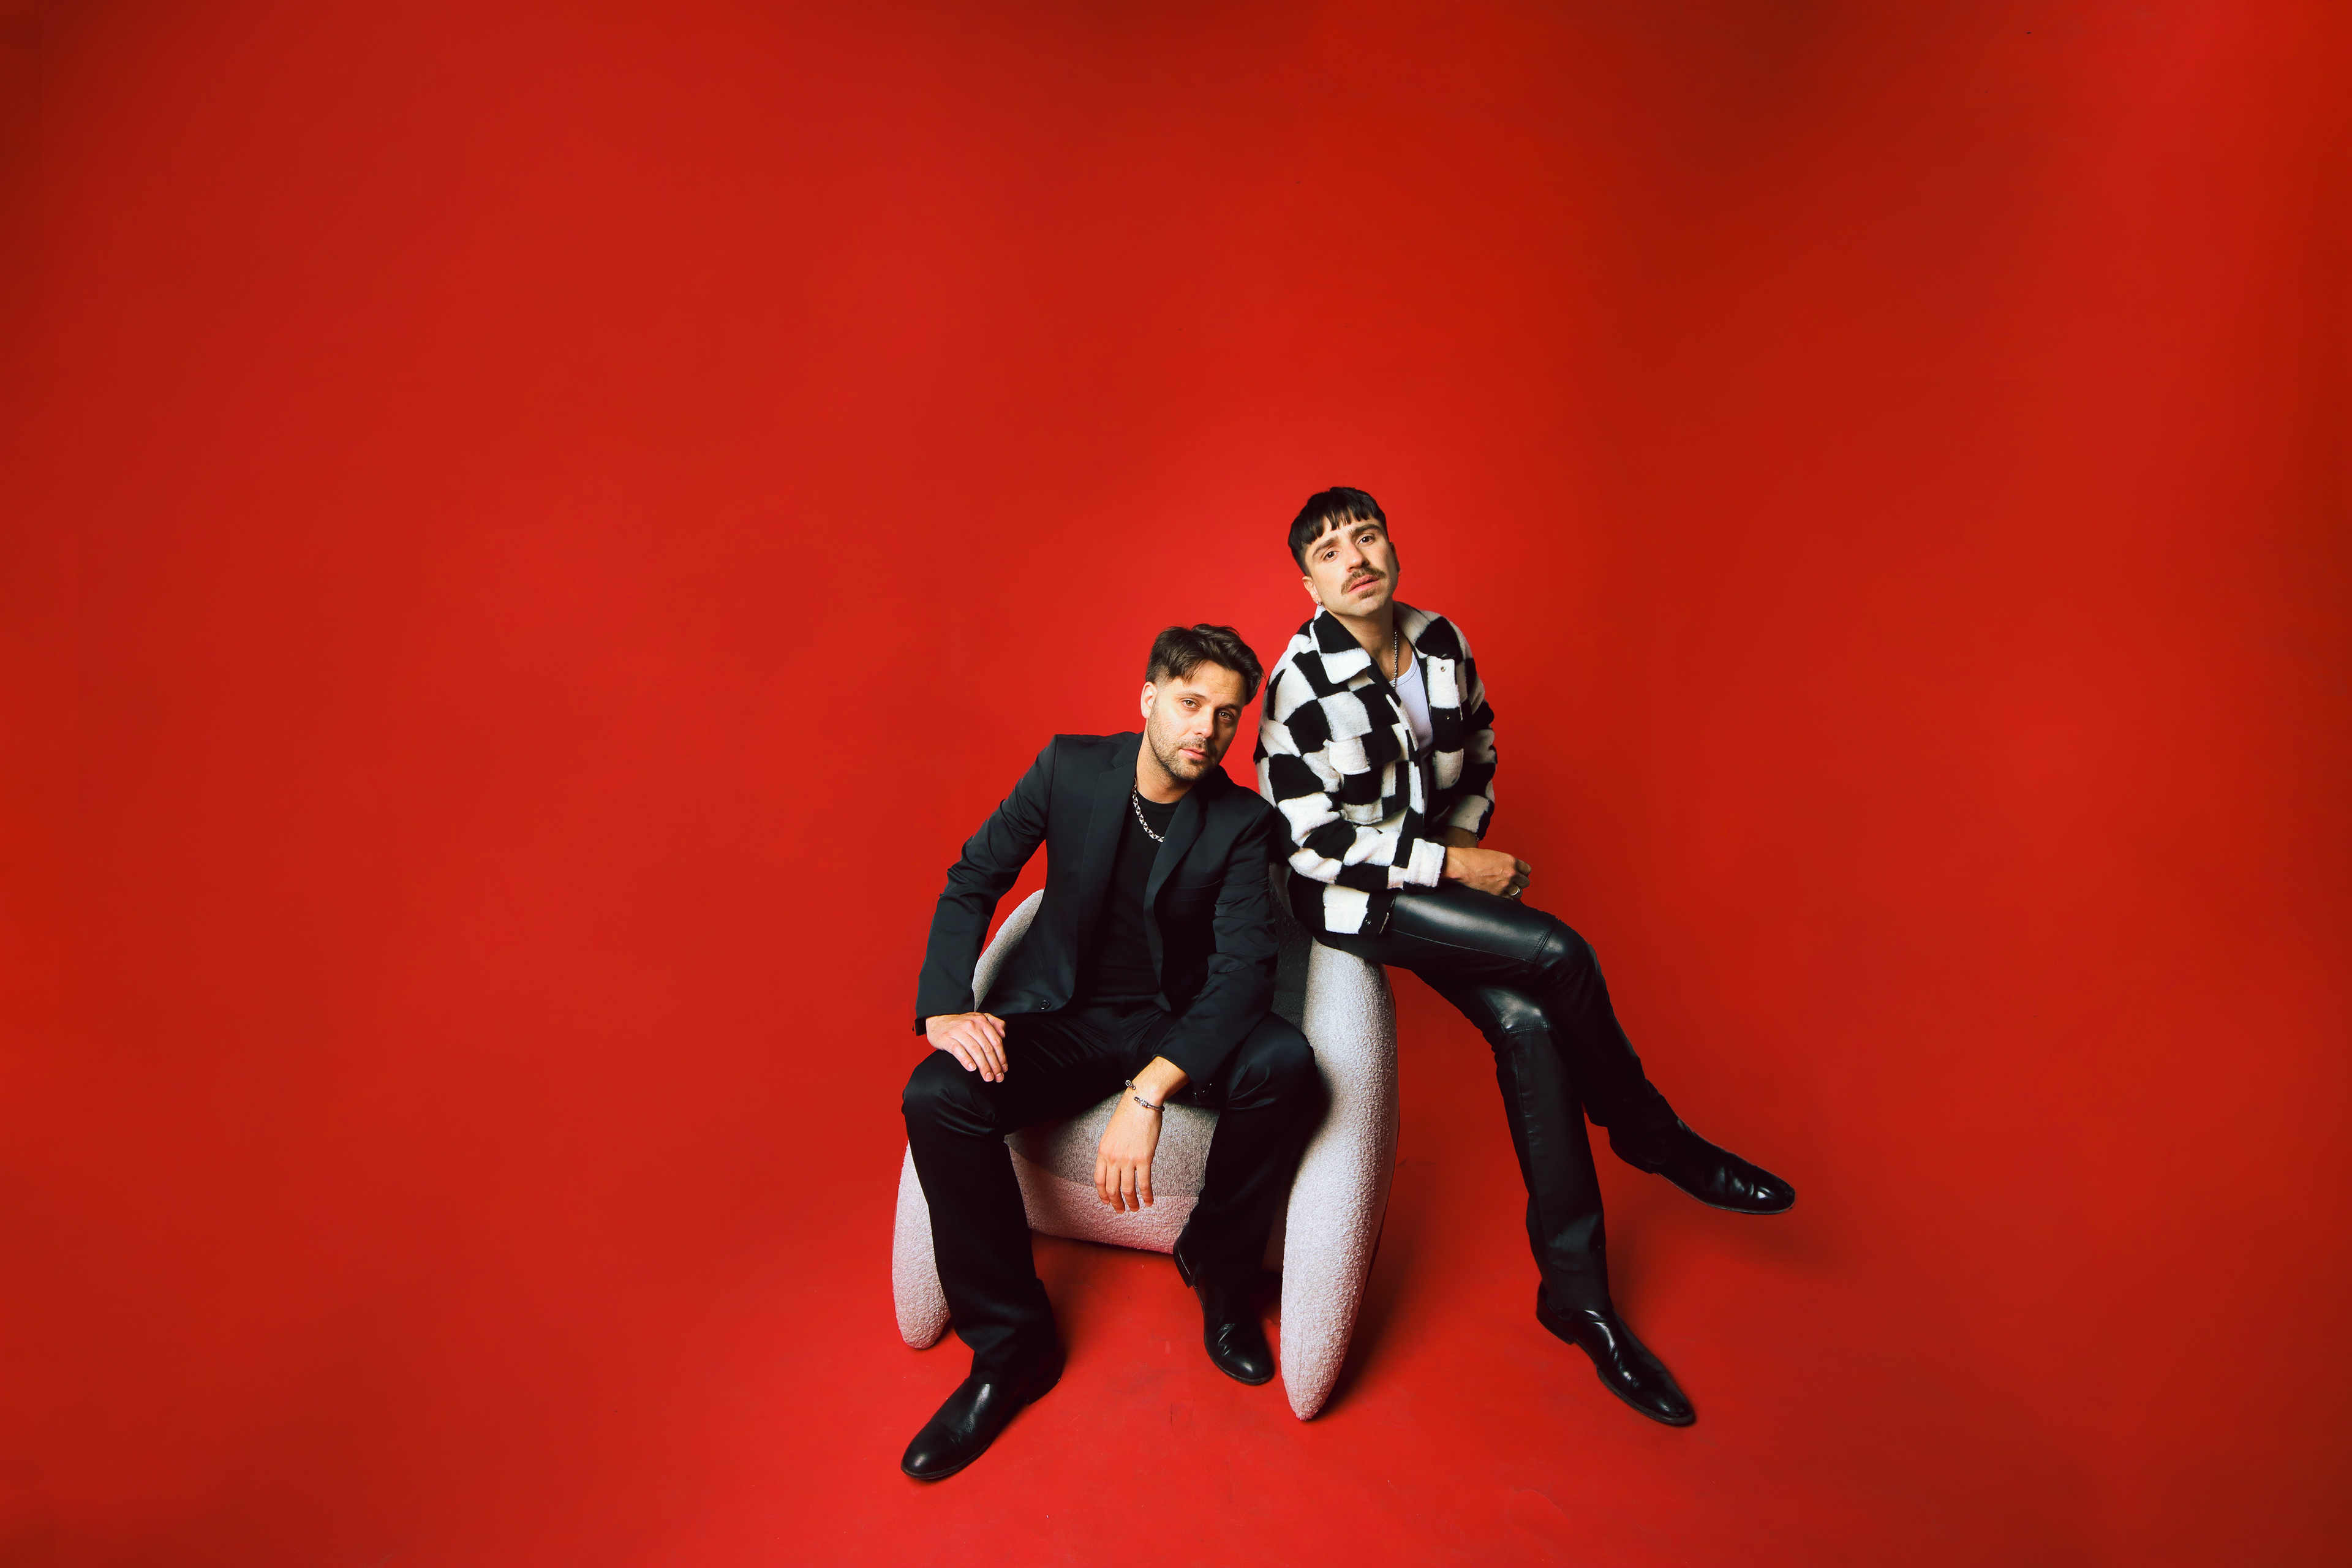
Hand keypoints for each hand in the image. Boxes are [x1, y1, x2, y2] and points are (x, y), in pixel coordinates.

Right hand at [925, 1011, 1007, 1081]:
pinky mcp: (947, 1038)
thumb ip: (995, 1023)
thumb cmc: (961, 1023)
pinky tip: (971, 1068)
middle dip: (994, 1065)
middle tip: (998, 1077)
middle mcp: (971, 1025)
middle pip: (987, 1048)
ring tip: (987, 1077)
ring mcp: (959, 1032)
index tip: (1004, 1068)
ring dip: (983, 1066)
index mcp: (981, 1021)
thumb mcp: (979, 1018)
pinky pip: (958, 1050)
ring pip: (975, 1051)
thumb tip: (1004, 1035)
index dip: (1001, 1056)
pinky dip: (966, 1060)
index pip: (996, 1041)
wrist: (938, 1019)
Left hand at [1094, 1096, 1162, 1211]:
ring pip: (1127, 1189)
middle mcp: (1113, 1157)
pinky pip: (1144, 1183)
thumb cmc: (1129, 1115)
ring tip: (1136, 1208)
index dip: (1103, 1194)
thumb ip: (1111, 1151)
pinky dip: (1147, 1195)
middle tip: (1121, 1210)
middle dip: (1116, 1202)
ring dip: (1132, 1202)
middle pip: (1112, 1188)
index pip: (1099, 1179)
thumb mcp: (1112, 1134)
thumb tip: (1115, 1166)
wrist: (1142, 1103)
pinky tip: (1149, 1201)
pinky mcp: (1143, 1158)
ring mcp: (1128, 1159)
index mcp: (1103, 1151)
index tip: (1107, 1201)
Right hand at [1444, 845, 1530, 897]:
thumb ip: (1503, 862)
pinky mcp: (1497, 894)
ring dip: (1514, 891)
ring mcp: (1505, 885)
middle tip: (1514, 882)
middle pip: (1525, 882)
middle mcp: (1510, 873)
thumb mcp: (1492, 855)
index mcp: (1510, 860)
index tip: (1519, 874)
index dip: (1523, 872)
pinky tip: (1503, 896)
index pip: (1527, 869)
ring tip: (1508, 890)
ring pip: (1519, 892)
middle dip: (1519, 882)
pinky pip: (1510, 900)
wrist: (1462, 866)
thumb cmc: (1471, 858)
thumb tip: (1506, 868)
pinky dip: (1507, 899)